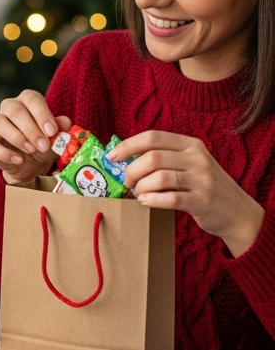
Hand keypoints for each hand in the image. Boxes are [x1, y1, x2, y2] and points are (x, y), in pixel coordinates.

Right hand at [0, 90, 70, 185]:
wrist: (30, 165)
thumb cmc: (42, 145)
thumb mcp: (55, 139)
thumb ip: (60, 129)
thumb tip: (65, 123)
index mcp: (27, 102)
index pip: (32, 99)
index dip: (42, 114)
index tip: (52, 131)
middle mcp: (9, 108)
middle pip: (15, 110)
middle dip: (31, 129)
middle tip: (44, 145)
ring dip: (17, 137)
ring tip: (32, 150)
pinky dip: (4, 153)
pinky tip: (18, 160)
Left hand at [110, 130, 264, 255]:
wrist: (238, 212)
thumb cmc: (204, 186)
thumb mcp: (190, 164)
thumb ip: (165, 157)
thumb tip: (124, 158)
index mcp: (191, 144)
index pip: (153, 137)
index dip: (128, 146)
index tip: (112, 157)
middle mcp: (198, 158)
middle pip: (152, 157)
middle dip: (132, 171)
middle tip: (128, 183)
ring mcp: (202, 179)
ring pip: (159, 177)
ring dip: (141, 187)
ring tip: (139, 193)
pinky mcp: (203, 201)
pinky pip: (169, 198)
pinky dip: (152, 200)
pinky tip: (146, 202)